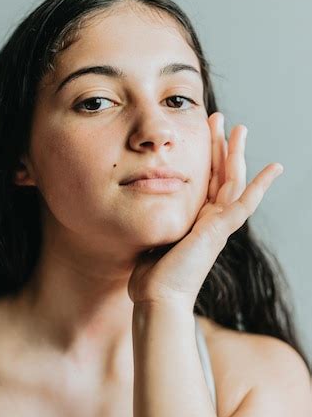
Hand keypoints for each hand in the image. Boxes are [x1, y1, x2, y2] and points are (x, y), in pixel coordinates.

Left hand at [127, 112, 283, 308]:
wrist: (156, 298)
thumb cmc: (150, 277)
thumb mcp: (152, 238)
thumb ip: (155, 223)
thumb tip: (142, 213)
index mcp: (194, 221)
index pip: (205, 181)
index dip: (205, 157)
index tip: (202, 133)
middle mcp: (209, 221)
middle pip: (220, 175)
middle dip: (221, 146)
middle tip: (219, 119)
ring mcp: (217, 226)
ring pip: (233, 182)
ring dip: (236, 154)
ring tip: (240, 128)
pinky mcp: (219, 232)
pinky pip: (244, 204)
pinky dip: (260, 186)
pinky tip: (274, 168)